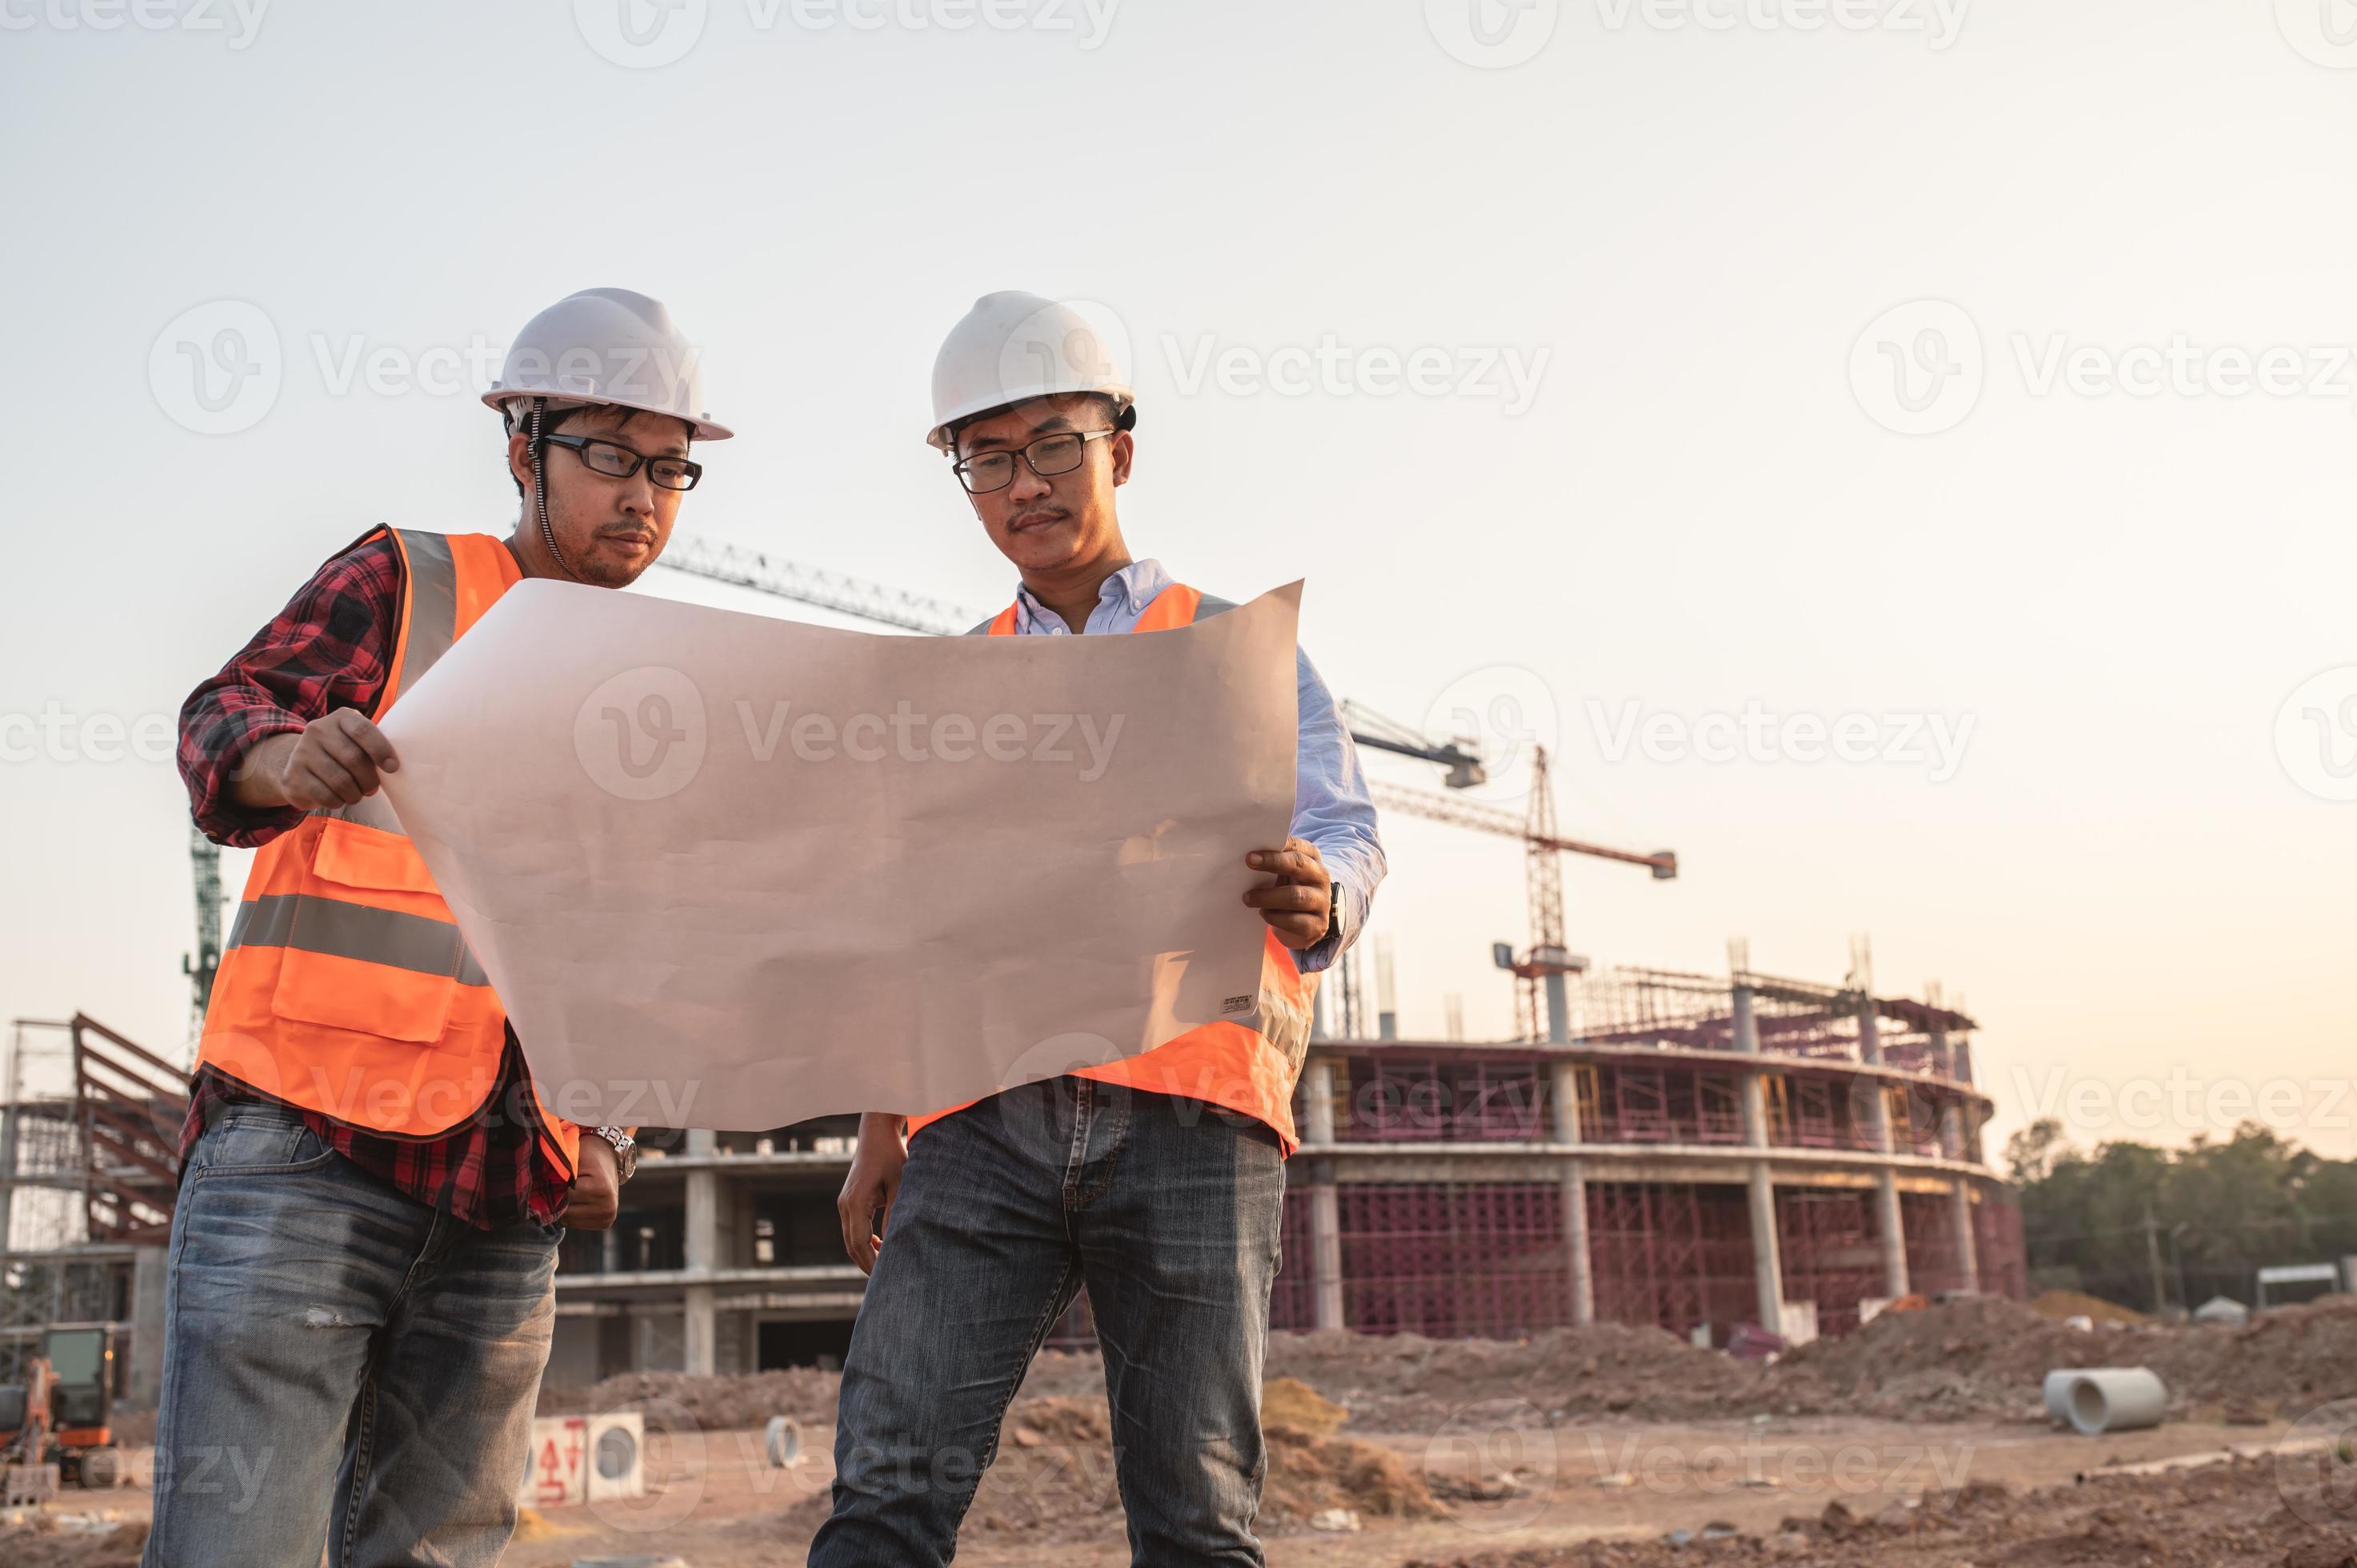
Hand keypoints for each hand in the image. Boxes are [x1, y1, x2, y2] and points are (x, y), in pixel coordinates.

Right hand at [233, 710, 398, 811]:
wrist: (301, 764)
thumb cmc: (344, 752)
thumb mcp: (358, 741)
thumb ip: (374, 746)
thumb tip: (393, 766)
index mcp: (341, 717)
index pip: (363, 730)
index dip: (381, 750)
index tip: (393, 767)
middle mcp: (318, 730)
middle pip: (354, 759)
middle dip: (369, 780)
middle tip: (372, 789)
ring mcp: (302, 752)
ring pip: (340, 781)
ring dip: (355, 794)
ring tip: (357, 794)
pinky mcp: (292, 776)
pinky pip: (325, 795)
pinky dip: (338, 802)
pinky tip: (338, 798)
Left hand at [560, 1135, 620, 1230]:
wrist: (609, 1160)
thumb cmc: (588, 1156)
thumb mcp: (574, 1157)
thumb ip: (559, 1172)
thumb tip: (536, 1186)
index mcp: (600, 1188)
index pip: (565, 1196)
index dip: (554, 1188)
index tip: (551, 1180)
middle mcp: (607, 1206)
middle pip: (567, 1212)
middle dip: (558, 1201)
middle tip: (557, 1188)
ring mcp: (608, 1216)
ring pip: (570, 1221)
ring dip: (564, 1209)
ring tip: (568, 1194)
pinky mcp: (606, 1223)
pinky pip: (577, 1224)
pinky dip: (573, 1215)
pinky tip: (576, 1202)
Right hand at [837, 1113, 907, 1274]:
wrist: (876, 1134)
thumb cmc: (891, 1156)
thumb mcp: (900, 1184)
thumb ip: (896, 1213)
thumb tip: (896, 1243)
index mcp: (855, 1201)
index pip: (859, 1241)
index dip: (871, 1262)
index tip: (884, 1277)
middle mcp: (845, 1204)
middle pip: (851, 1244)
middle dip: (867, 1263)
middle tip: (886, 1279)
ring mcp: (844, 1203)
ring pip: (850, 1239)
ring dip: (865, 1253)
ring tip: (886, 1266)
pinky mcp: (849, 1202)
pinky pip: (852, 1229)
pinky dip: (864, 1242)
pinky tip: (881, 1245)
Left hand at [1243, 837, 1332, 950]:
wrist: (1306, 923)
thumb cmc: (1289, 890)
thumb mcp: (1284, 873)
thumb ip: (1273, 861)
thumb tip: (1248, 857)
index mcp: (1312, 858)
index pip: (1296, 846)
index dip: (1275, 848)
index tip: (1252, 853)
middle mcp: (1321, 877)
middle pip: (1299, 864)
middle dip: (1273, 862)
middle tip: (1249, 863)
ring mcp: (1322, 901)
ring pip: (1295, 896)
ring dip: (1267, 897)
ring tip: (1248, 898)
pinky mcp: (1318, 925)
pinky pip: (1294, 921)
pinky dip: (1275, 918)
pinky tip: (1264, 913)